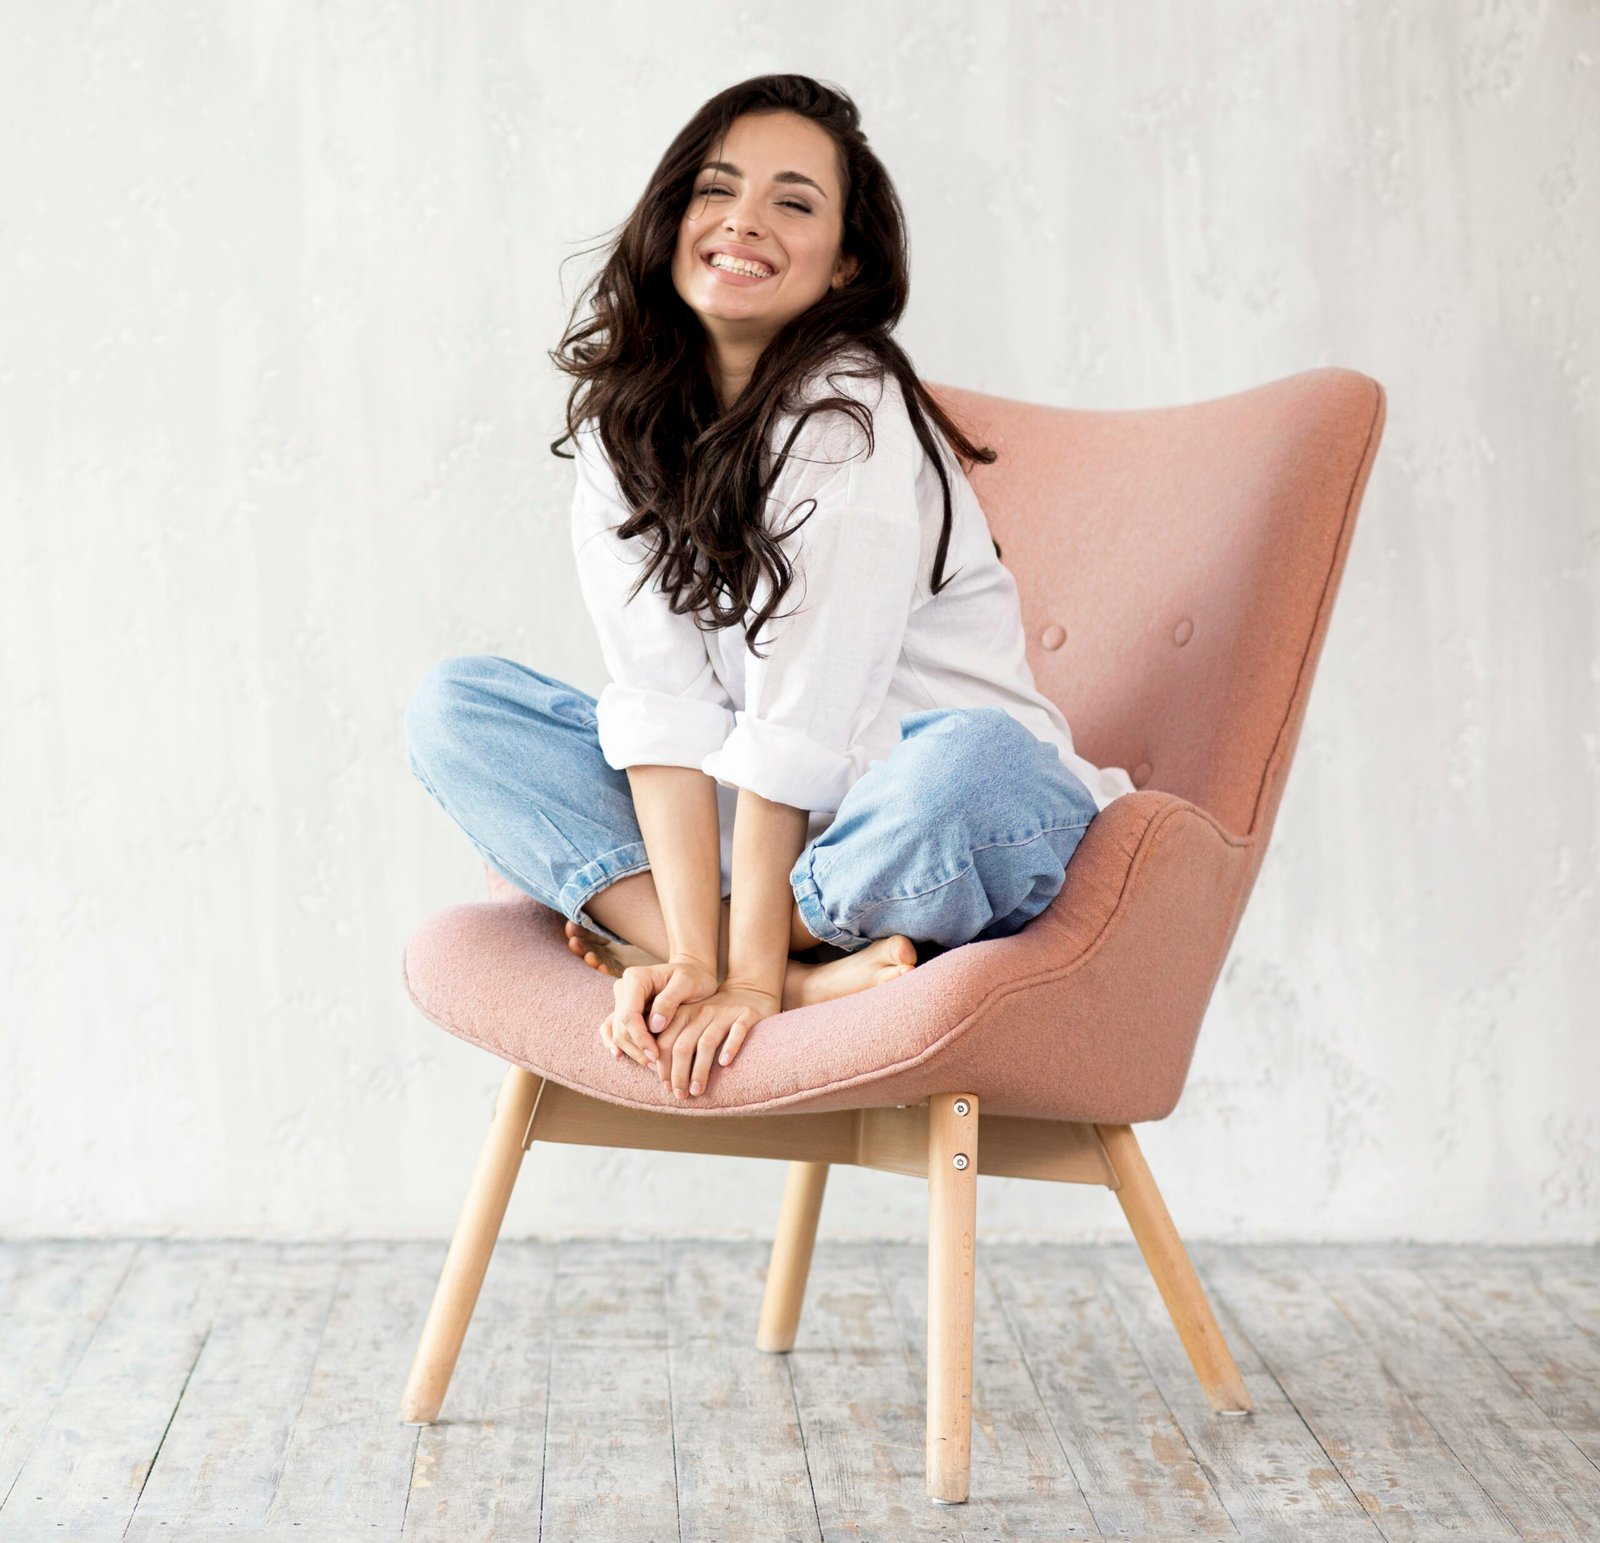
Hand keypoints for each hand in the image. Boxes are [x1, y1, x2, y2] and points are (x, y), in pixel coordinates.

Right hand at [600, 955, 719, 1067]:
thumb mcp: (688, 984)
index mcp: (636, 979)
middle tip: (659, 1066)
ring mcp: (621, 1000)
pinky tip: (619, 1056)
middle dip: (639, 1048)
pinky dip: (617, 1043)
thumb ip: (670, 1001)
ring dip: (634, 1051)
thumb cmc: (694, 977)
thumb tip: (654, 1026)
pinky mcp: (623, 1010)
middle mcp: (623, 988)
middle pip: (622, 1026)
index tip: (656, 1055)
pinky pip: (612, 1029)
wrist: (694, 973)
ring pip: (618, 1033)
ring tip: (654, 1066)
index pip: (630, 1014)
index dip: (640, 1038)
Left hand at [652, 982, 779, 1099]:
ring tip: (697, 1091)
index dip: (663, 1066)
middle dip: (678, 1074)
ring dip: (699, 1070)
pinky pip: (737, 1032)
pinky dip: (730, 1047)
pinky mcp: (746, 1015)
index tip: (666, 1087)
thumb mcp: (693, 1020)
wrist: (750, 991)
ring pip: (706, 1043)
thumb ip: (676, 1040)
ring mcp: (725, 1013)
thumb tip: (662, 1077)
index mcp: (684, 1013)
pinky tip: (725, 1064)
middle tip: (680, 1095)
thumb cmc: (716, 1016)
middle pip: (683, 1045)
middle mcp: (702, 1012)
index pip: (665, 1042)